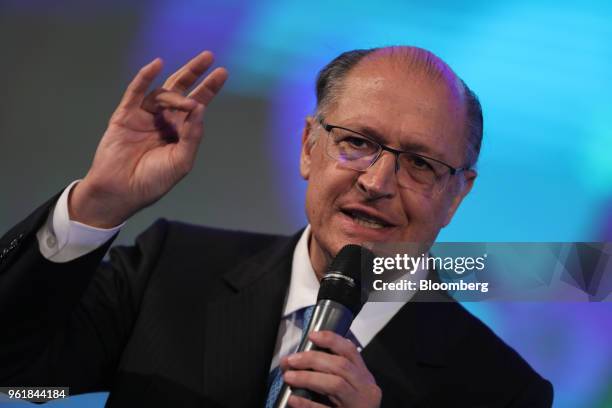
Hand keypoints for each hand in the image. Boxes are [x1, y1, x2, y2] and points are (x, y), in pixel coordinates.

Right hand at [69, 51, 227, 226]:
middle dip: (195, 73)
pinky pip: (135, 92)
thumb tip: (200, 108)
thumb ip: (192, 135)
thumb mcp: (181, 161)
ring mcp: (144, 116)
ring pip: (162, 94)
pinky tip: (156, 65)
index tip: (222, 72)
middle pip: (181, 90)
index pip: (197, 105)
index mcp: (179, 132)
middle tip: (209, 56)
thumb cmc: (153, 181)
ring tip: (187, 101)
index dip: (208, 88)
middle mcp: (164, 120)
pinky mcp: (125, 115)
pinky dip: (144, 78)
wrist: (121, 191)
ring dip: (176, 93)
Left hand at [280, 331, 381, 407]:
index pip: (350, 351)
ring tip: (289, 377)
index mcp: (364, 377)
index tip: (312, 335)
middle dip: (313, 359)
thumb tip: (295, 359)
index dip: (331, 340)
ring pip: (336, 384)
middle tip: (291, 360)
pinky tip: (294, 399)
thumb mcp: (347, 387)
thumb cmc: (348, 407)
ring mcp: (358, 405)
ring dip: (309, 378)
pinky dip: (307, 403)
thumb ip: (328, 372)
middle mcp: (365, 389)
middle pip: (341, 366)